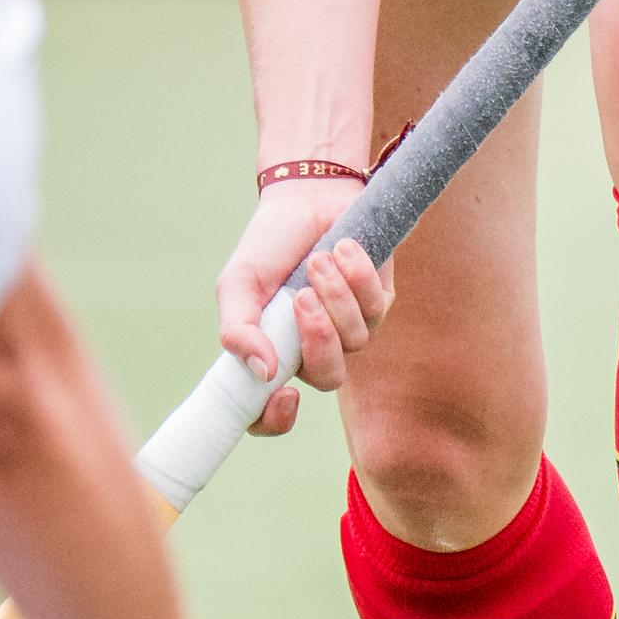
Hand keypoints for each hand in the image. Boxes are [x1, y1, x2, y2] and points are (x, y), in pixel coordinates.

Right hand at [216, 182, 393, 437]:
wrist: (306, 197)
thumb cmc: (269, 245)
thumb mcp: (239, 284)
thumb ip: (238, 330)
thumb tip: (263, 373)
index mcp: (275, 353)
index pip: (272, 411)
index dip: (276, 420)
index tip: (282, 397)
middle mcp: (314, 348)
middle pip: (328, 377)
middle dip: (318, 340)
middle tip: (302, 298)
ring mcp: (349, 328)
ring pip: (355, 339)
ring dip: (335, 294)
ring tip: (318, 259)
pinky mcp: (379, 302)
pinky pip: (377, 307)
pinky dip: (357, 276)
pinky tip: (342, 247)